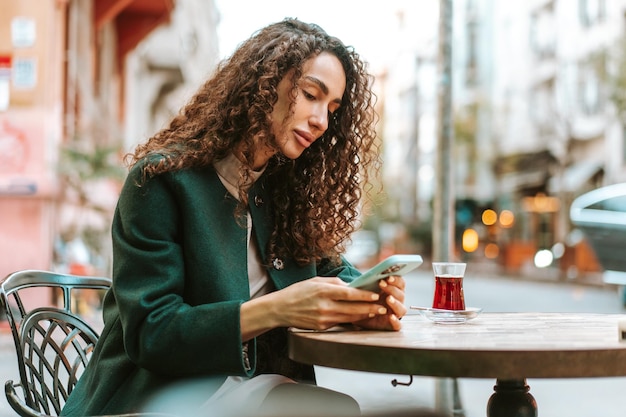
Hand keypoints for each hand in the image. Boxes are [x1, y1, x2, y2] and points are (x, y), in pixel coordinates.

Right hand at [240, 277, 388, 339]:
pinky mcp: (321, 327)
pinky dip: (351, 321)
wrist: (280, 309)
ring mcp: (323, 319)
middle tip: (383, 307)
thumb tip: (351, 286)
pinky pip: (340, 324)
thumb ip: (334, 283)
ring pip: (349, 318)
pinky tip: (360, 319)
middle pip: (352, 309)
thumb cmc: (298, 292)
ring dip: (363, 316)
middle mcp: (324, 306)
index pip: (348, 294)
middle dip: (369, 308)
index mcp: (323, 291)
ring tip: (376, 313)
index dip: (364, 296)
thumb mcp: (315, 281)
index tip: (376, 295)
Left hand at [353, 275, 406, 330]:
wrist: (356, 315)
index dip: (396, 279)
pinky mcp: (391, 325)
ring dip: (396, 303)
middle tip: (382, 284)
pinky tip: (391, 317)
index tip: (388, 277)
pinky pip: (397, 325)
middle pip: (401, 295)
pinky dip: (396, 321)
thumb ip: (370, 282)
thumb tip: (371, 274)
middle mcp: (396, 302)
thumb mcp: (365, 290)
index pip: (400, 283)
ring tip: (388, 299)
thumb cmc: (363, 300)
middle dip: (393, 289)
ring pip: (402, 309)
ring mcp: (394, 314)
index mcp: (392, 291)